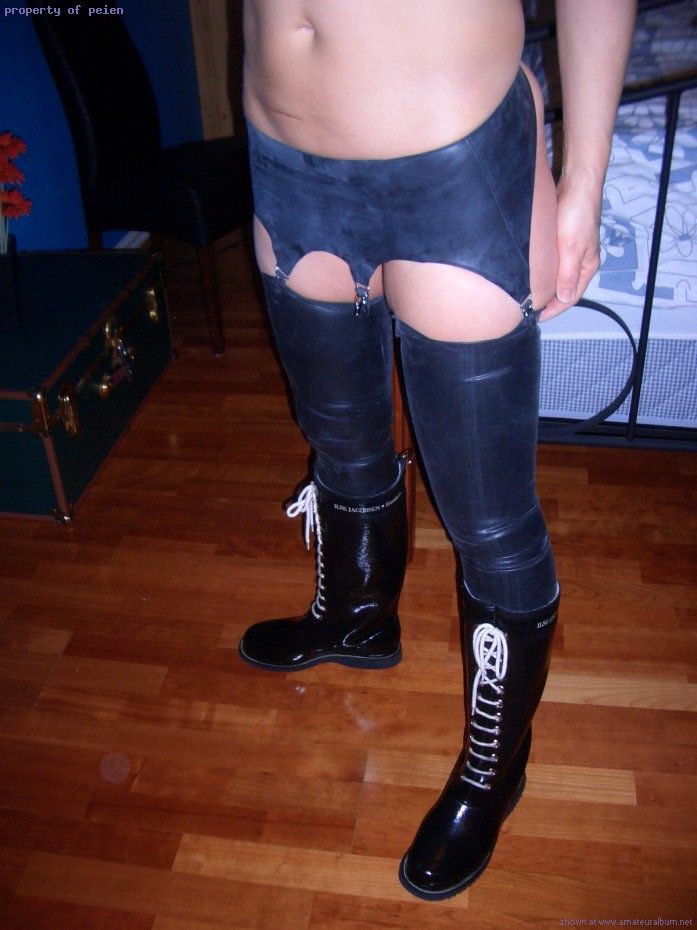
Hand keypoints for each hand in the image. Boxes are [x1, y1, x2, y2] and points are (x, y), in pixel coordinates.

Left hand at [539, 174, 602, 321]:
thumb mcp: (572, 249)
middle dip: (551, 301)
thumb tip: (564, 299)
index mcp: (587, 266)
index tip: (538, 317)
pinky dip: (543, 270)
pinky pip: (552, 261)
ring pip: (558, 274)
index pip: (571, 296)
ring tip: (530, 295)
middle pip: (565, 287)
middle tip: (531, 309)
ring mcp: (571, 249)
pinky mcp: (562, 238)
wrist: (578, 184)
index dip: (555, 309)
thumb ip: (568, 275)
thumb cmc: (576, 215)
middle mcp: (581, 260)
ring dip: (546, 286)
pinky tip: (532, 272)